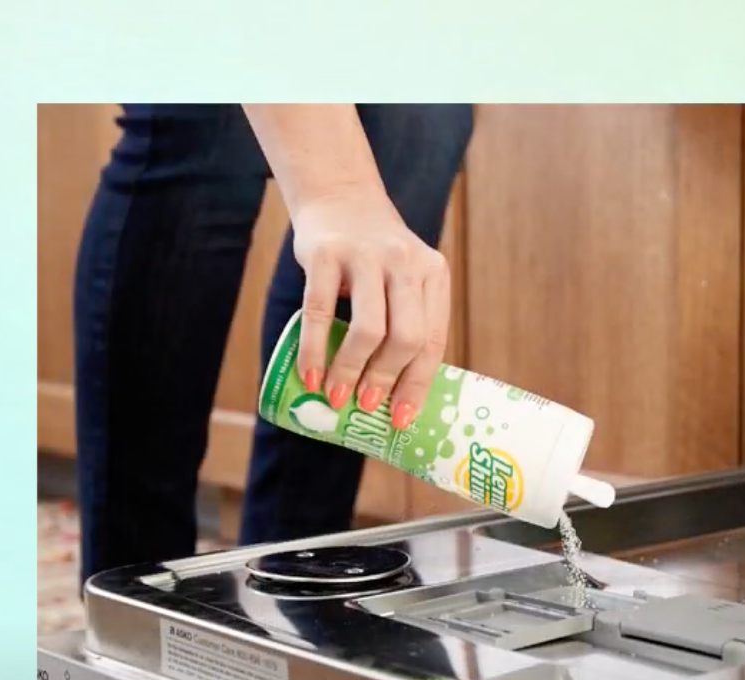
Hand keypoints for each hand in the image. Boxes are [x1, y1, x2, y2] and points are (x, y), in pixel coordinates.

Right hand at [290, 184, 448, 430]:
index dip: (416, 384)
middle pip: (405, 338)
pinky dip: (316, 351)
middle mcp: (406, 263)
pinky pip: (321, 313)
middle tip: (365, 408)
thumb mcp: (404, 278)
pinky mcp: (326, 254)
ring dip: (351, 372)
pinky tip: (311, 375)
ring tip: (336, 398)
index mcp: (433, 274)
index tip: (400, 419)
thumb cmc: (374, 255)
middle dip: (385, 381)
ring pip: (368, 330)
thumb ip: (406, 321)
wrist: (340, 195)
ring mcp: (366, 256)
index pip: (432, 340)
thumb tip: (391, 396)